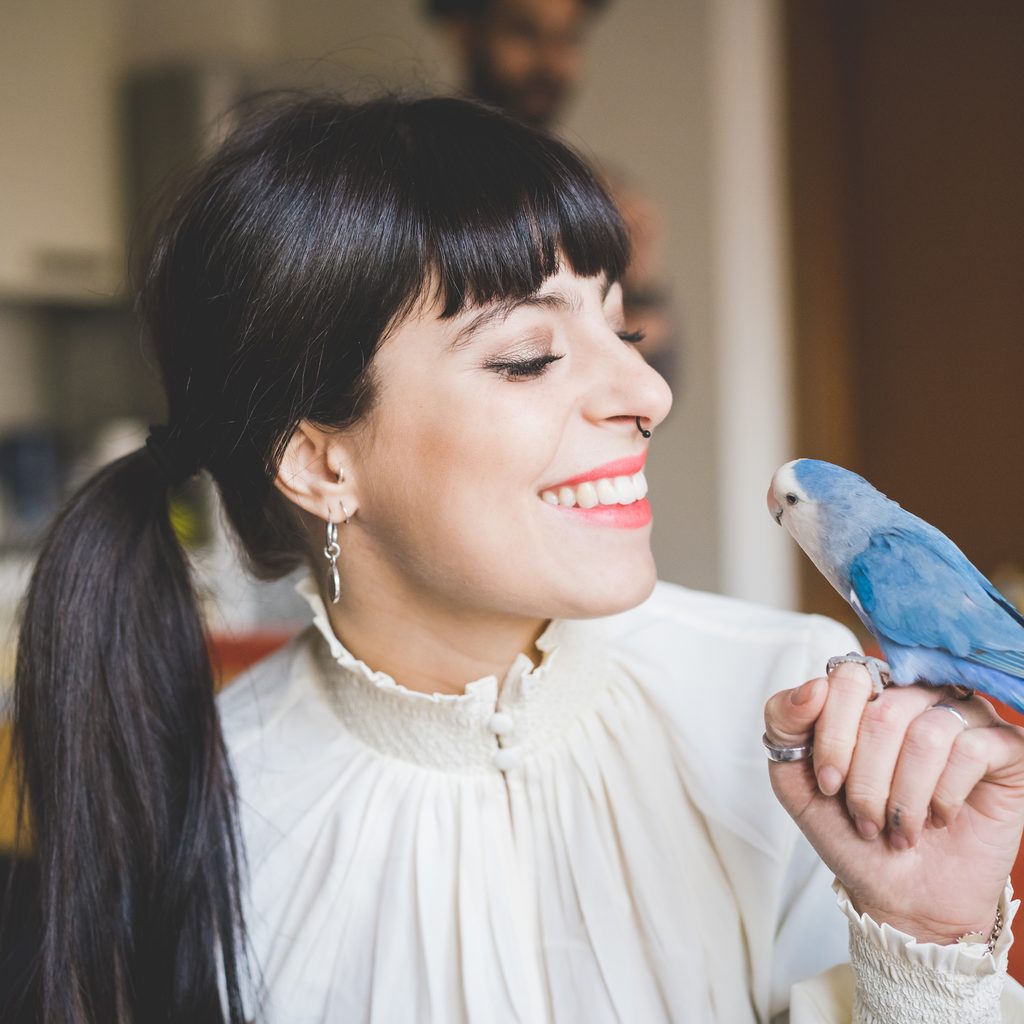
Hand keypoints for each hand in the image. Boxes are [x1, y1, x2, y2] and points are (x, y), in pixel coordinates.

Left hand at [765, 662, 1023, 943]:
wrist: (901, 894)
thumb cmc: (848, 830)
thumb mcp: (795, 779)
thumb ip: (783, 723)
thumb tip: (812, 687)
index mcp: (867, 693)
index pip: (848, 678)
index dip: (834, 736)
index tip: (828, 784)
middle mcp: (917, 695)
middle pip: (885, 712)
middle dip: (866, 780)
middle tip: (865, 820)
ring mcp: (964, 716)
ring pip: (928, 734)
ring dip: (905, 798)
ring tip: (900, 828)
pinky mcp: (1004, 748)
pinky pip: (973, 751)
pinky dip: (945, 797)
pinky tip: (940, 816)